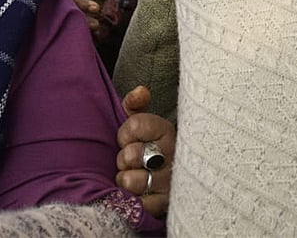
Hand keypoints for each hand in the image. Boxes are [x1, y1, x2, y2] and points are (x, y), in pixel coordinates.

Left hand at [116, 86, 174, 217]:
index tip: (127, 139)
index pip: (134, 124)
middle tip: (131, 161)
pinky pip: (138, 204)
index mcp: (166, 131)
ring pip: (130, 180)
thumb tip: (140, 92)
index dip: (124, 134)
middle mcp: (173, 155)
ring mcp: (170, 181)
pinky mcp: (165, 204)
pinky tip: (138, 194)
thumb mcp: (138, 123)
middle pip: (130, 154)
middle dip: (123, 159)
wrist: (162, 180)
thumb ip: (133, 104)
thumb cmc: (144, 147)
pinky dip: (132, 200)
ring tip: (134, 177)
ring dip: (125, 181)